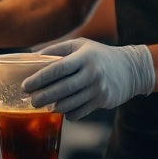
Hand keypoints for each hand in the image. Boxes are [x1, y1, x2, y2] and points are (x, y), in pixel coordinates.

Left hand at [22, 38, 154, 119]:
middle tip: (31, 101)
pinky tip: (62, 108)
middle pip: (62, 89)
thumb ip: (57, 49)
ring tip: (44, 105)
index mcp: (84, 57)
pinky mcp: (102, 101)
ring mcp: (98, 89)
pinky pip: (79, 112)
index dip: (39, 78)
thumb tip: (33, 56)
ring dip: (54, 106)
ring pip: (69, 103)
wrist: (131, 69)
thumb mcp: (80, 45)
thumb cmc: (99, 55)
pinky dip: (68, 113)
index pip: (57, 68)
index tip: (26, 85)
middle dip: (43, 97)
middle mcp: (92, 73)